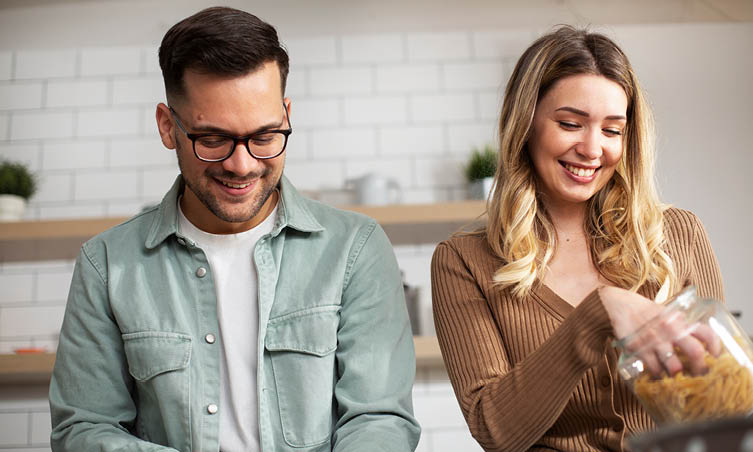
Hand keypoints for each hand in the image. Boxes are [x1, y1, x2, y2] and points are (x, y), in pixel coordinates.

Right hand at [599, 286, 720, 376]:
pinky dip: (658, 374)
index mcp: (680, 321)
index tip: (715, 358)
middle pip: (696, 352)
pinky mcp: (640, 349)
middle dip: (700, 368)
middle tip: (698, 374)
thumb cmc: (646, 312)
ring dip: (677, 374)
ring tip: (676, 377)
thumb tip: (699, 345)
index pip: (707, 333)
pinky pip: (654, 368)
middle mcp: (671, 330)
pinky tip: (658, 374)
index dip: (715, 348)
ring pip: (674, 365)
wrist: (619, 305)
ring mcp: (655, 341)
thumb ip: (682, 327)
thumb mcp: (667, 314)